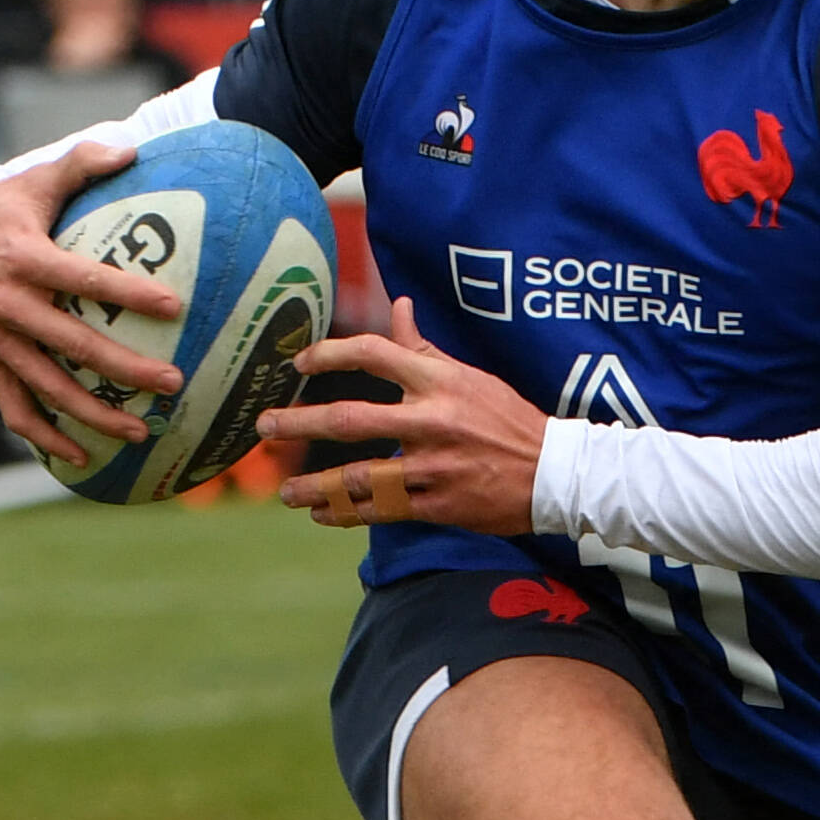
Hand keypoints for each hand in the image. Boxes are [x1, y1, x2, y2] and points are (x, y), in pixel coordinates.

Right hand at [0, 138, 181, 464]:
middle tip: (172, 382)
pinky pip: (14, 407)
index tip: (175, 306)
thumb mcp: (39, 175)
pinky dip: (45, 436)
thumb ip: (84, 160)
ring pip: (47, 386)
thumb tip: (132, 146)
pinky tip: (81, 456)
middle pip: (74, 345)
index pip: (85, 280)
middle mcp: (8, 304)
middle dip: (125, 368)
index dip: (130, 293)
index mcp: (25, 259)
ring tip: (141, 430)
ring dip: (93, 413)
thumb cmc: (8, 201)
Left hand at [261, 298, 554, 533]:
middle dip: (299, 423)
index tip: (299, 364)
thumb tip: (397, 305)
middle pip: (349, 418)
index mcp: (438, 380)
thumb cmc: (507, 418)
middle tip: (265, 427)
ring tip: (286, 492)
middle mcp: (431, 419)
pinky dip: (346, 513)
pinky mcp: (439, 503)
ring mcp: (433, 464)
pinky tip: (322, 514)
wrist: (555, 472)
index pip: (373, 354)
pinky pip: (381, 510)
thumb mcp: (469, 374)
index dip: (329, 354)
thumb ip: (423, 347)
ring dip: (315, 485)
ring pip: (359, 476)